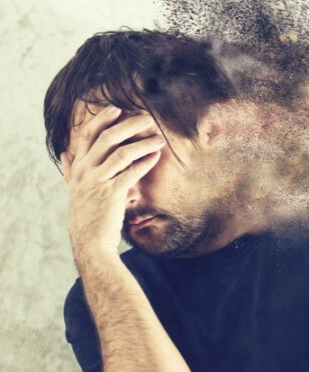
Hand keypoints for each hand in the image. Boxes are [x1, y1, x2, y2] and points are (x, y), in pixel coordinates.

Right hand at [61, 104, 165, 259]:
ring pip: (122, 153)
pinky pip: (132, 172)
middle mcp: (85, 170)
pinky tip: (156, 156)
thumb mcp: (74, 190)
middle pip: (107, 138)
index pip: (88, 134)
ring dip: (143, 143)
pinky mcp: (112, 193)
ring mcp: (98, 181)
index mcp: (78, 167)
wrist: (90, 241)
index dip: (103, 118)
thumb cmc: (86, 214)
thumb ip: (70, 170)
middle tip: (146, 118)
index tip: (117, 108)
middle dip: (129, 125)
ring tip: (159, 138)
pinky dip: (145, 162)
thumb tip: (64, 154)